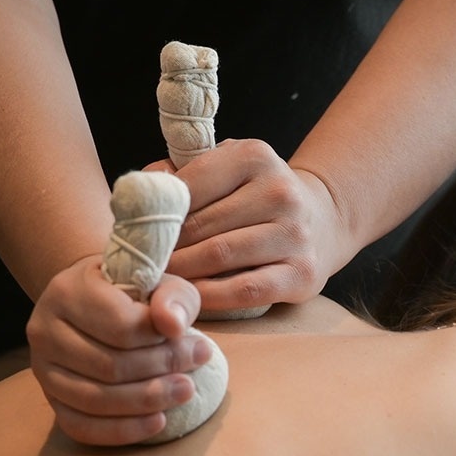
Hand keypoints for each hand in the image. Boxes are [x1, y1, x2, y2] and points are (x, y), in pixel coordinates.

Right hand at [26, 254, 212, 445]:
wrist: (96, 304)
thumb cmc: (133, 294)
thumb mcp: (160, 282)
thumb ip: (173, 297)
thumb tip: (174, 327)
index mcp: (69, 291)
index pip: (121, 327)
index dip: (163, 342)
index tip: (197, 344)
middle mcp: (45, 329)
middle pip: (109, 366)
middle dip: (161, 373)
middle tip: (195, 372)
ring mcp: (42, 368)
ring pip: (94, 399)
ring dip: (147, 402)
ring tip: (185, 392)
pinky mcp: (49, 398)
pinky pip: (79, 426)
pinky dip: (122, 430)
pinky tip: (158, 422)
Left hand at [152, 139, 353, 310]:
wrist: (322, 220)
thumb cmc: (256, 196)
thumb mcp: (226, 168)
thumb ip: (182, 175)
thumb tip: (140, 192)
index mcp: (254, 156)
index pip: (190, 186)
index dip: (157, 214)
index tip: (134, 233)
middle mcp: (280, 192)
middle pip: (202, 226)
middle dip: (164, 249)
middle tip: (138, 265)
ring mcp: (295, 234)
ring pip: (220, 257)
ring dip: (182, 273)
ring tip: (157, 281)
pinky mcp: (302, 273)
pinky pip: (245, 290)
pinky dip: (211, 297)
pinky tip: (191, 298)